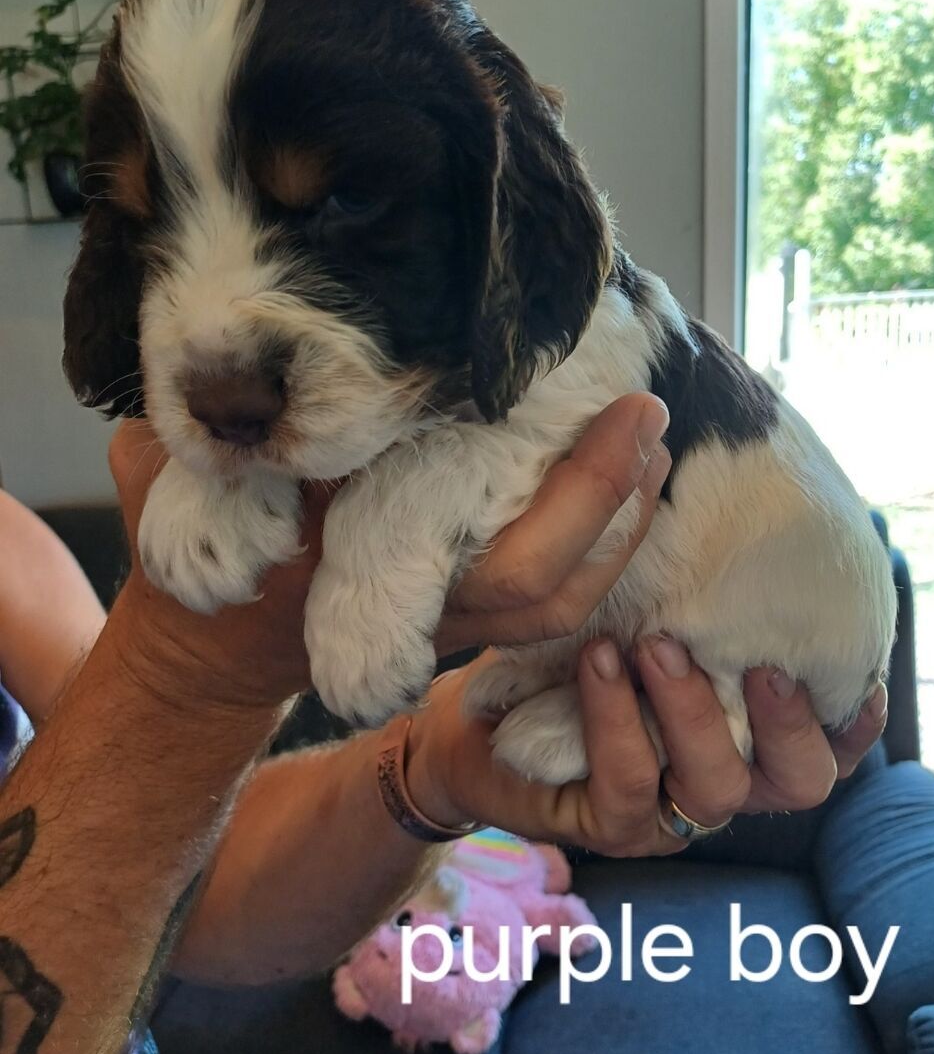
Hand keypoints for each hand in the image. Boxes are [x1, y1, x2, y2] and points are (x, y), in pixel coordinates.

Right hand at [107, 394, 670, 714]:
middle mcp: (423, 609)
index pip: (489, 563)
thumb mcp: (178, 497)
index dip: (566, 502)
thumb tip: (165, 422)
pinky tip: (623, 473)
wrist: (214, 642)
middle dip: (606, 501)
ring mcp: (451, 617)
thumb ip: (177, 457)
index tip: (605, 416)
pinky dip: (600, 538)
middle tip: (645, 411)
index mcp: (367, 580)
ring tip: (649, 441)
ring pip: (561, 600)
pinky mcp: (465, 608)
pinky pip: (552, 593)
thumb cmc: (201, 550)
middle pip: (543, 584)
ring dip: (618, 524)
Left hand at [405, 640, 889, 858]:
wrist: (469, 717)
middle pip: (802, 781)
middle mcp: (722, 783)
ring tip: (654, 643)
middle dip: (792, 721)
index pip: (831, 743)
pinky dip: (617, 718)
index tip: (849, 659)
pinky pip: (629, 782)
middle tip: (761, 660)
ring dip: (692, 709)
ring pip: (718, 785)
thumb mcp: (644, 617)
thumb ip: (698, 599)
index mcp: (749, 739)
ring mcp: (668, 815)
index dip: (853, 713)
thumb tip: (736, 510)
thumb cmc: (571, 655)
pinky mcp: (608, 827)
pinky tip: (600, 661)